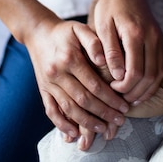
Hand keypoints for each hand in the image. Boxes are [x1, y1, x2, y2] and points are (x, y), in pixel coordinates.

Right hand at [25, 16, 129, 139]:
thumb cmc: (65, 31)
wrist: (38, 33)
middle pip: (83, 100)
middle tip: (120, 121)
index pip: (93, 84)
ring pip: (69, 109)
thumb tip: (103, 60)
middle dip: (103, 113)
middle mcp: (57, 73)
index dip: (110, 98)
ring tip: (103, 129)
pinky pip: (51, 110)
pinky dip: (62, 124)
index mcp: (69, 58)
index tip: (124, 106)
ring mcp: (49, 84)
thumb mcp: (80, 28)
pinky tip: (74, 133)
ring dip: (86, 122)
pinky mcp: (43, 90)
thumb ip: (94, 42)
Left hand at [89, 0, 162, 104]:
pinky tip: (139, 89)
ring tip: (129, 99)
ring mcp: (158, 39)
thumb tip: (117, 75)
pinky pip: (160, 67)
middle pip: (150, 76)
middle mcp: (152, 38)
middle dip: (135, 92)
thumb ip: (110, 50)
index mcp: (136, 34)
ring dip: (145, 90)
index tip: (111, 90)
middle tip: (119, 99)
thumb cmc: (110, 6)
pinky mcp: (160, 40)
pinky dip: (151, 81)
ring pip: (158, 74)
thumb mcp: (103, 25)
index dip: (124, 86)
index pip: (136, 71)